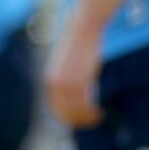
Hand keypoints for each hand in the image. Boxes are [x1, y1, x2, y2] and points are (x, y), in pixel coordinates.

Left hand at [45, 12, 103, 128]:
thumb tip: (72, 95)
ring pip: (75, 112)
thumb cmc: (77, 45)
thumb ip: (66, 79)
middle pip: (64, 113)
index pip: (55, 108)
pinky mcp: (78, 81)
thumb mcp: (67, 65)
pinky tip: (99, 112)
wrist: (82, 29)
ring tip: (97, 117)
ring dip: (86, 118)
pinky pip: (84, 105)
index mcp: (49, 80)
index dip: (67, 116)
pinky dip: (92, 113)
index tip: (80, 118)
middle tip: (91, 120)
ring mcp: (65, 83)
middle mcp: (54, 84)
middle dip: (78, 120)